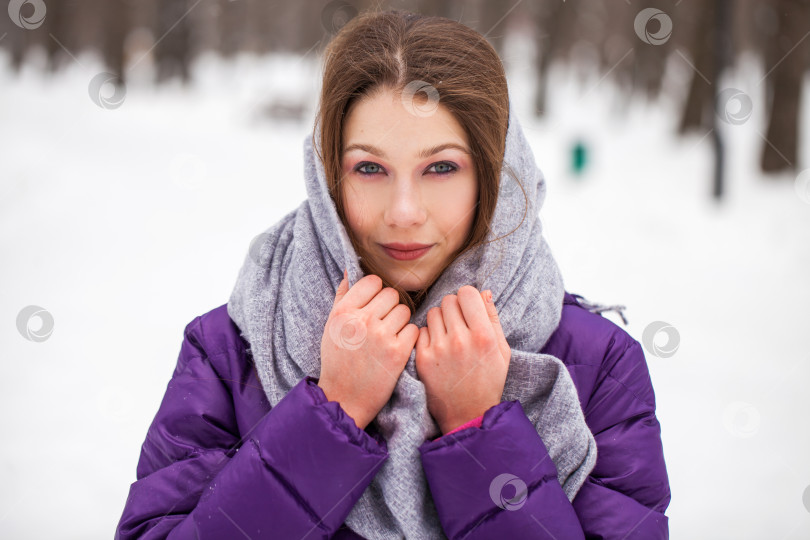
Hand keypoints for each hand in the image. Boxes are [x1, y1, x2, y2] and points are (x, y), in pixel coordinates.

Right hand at [319, 270, 419, 429]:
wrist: (344, 399)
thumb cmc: (338, 361)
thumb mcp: (331, 327)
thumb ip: (342, 297)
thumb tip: (351, 270)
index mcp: (343, 312)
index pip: (373, 282)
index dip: (377, 293)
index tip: (375, 306)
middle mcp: (361, 320)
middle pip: (392, 294)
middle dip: (390, 307)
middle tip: (384, 324)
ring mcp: (380, 336)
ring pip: (405, 311)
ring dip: (401, 322)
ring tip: (390, 336)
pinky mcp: (397, 352)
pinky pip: (413, 330)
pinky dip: (409, 338)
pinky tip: (398, 347)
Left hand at [415, 285, 510, 433]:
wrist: (468, 415)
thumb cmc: (488, 381)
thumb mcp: (502, 351)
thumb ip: (493, 318)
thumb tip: (483, 291)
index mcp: (483, 336)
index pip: (467, 293)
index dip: (468, 298)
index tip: (469, 309)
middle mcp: (460, 340)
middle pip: (448, 300)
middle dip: (454, 308)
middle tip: (459, 324)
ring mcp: (439, 349)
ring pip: (433, 313)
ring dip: (440, 320)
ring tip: (448, 336)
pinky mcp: (422, 359)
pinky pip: (420, 330)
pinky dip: (428, 336)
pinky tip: (438, 348)